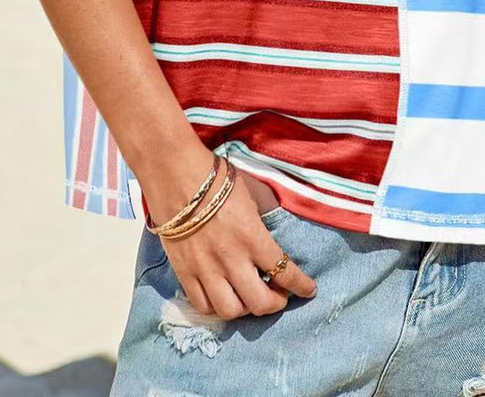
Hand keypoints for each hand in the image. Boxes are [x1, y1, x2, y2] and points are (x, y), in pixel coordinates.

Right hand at [142, 148, 317, 319]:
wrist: (176, 174)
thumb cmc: (217, 179)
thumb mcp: (253, 194)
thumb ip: (267, 217)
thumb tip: (277, 232)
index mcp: (252, 236)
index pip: (284, 272)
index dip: (301, 286)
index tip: (309, 290)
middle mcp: (230, 259)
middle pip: (260, 302)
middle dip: (276, 303)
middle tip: (279, 295)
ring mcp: (205, 269)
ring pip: (231, 311)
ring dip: (246, 309)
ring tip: (250, 296)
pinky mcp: (184, 273)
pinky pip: (203, 305)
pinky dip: (217, 307)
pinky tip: (224, 296)